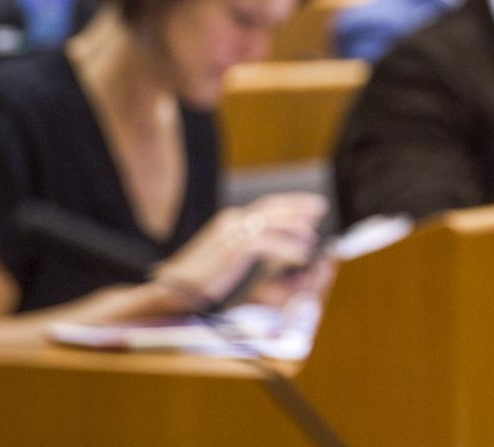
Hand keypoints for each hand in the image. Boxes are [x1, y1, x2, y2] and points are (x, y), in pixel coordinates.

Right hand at [154, 193, 327, 309]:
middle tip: (321, 208)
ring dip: (296, 228)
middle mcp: (231, 221)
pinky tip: (301, 255)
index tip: (310, 206)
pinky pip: (268, 243)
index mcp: (230, 221)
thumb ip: (250, 248)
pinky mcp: (232, 248)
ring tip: (312, 237)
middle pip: (272, 207)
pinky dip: (287, 248)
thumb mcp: (229, 259)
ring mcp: (231, 232)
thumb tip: (277, 246)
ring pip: (272, 222)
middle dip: (299, 206)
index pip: (266, 206)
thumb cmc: (200, 278)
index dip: (291, 204)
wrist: (173, 288)